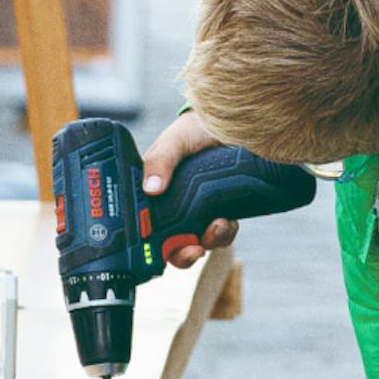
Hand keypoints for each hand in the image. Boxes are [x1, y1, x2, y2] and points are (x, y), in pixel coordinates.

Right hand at [143, 112, 237, 264]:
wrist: (233, 125)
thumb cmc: (194, 131)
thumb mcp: (175, 141)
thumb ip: (161, 160)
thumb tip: (151, 189)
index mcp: (155, 195)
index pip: (146, 228)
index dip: (151, 246)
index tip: (162, 249)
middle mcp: (175, 208)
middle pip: (172, 245)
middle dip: (183, 254)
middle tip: (194, 250)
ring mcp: (200, 212)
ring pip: (200, 242)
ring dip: (209, 241)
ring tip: (218, 224)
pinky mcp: (222, 211)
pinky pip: (223, 233)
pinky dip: (225, 232)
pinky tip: (229, 218)